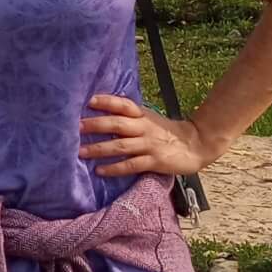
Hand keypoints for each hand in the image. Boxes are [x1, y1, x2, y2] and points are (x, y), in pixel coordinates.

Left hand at [78, 94, 210, 177]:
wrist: (195, 145)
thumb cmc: (165, 132)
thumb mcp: (148, 119)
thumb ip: (128, 117)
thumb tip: (100, 113)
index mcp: (142, 115)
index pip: (123, 104)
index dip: (107, 101)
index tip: (89, 100)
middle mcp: (143, 127)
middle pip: (117, 124)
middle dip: (95, 125)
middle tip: (75, 127)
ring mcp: (149, 145)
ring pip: (120, 145)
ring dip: (99, 149)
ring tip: (80, 152)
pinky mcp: (154, 161)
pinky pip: (131, 165)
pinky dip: (114, 168)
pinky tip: (100, 171)